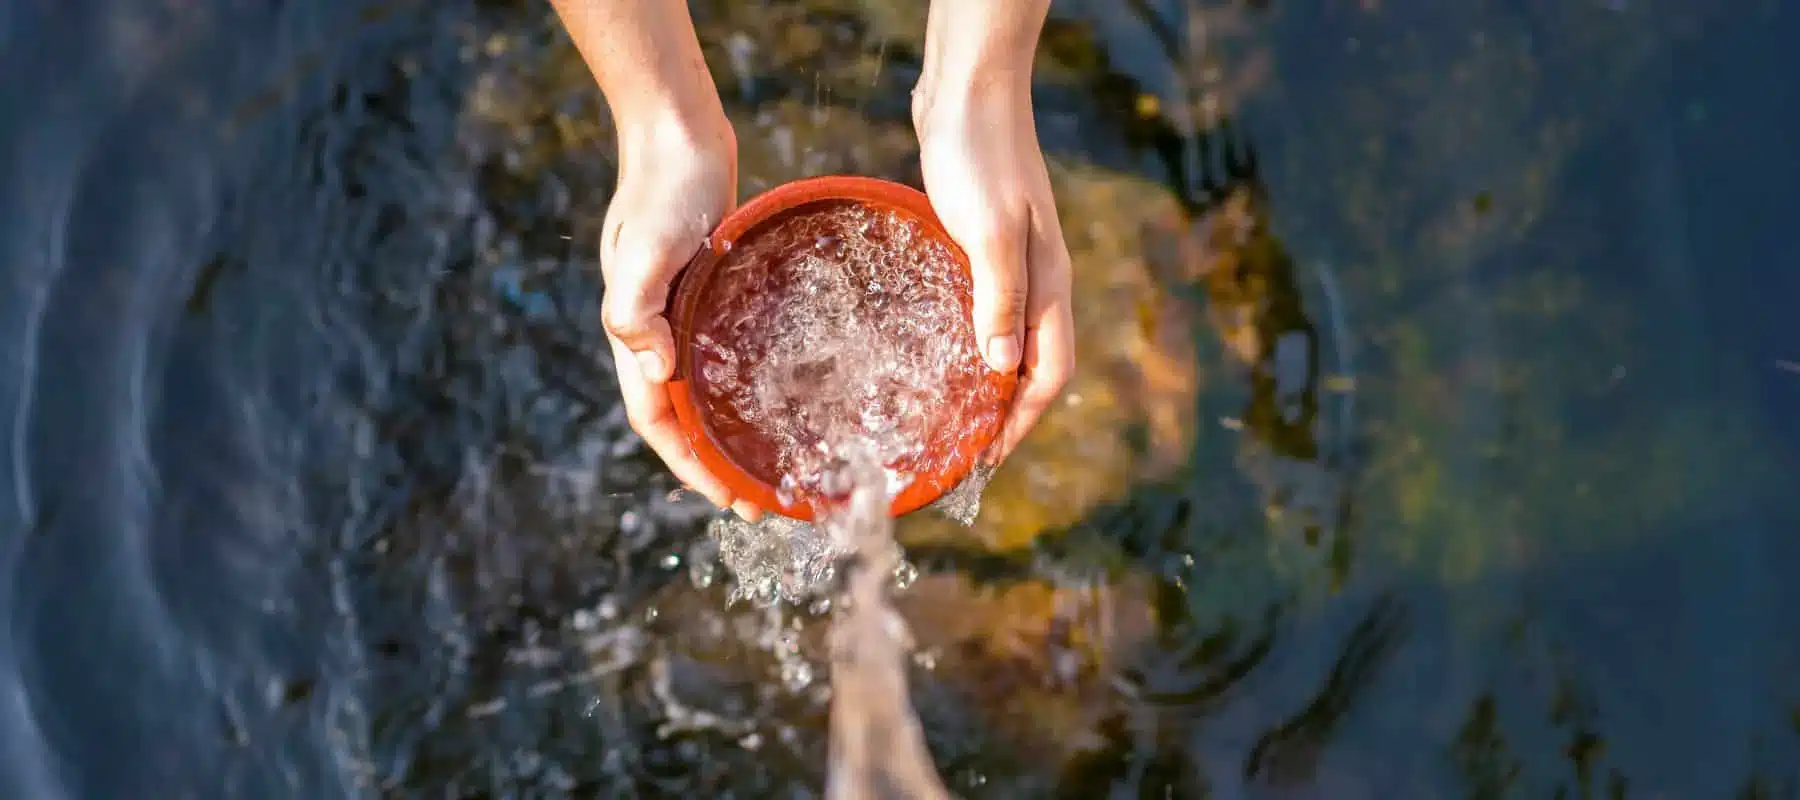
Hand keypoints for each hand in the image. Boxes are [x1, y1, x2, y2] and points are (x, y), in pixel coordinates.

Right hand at [600, 116, 760, 517]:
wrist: (678, 134)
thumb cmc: (662, 189)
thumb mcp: (646, 248)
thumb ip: (636, 308)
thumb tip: (654, 372)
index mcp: (635, 333)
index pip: (658, 420)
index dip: (690, 465)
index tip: (729, 499)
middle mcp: (656, 332)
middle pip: (682, 417)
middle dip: (716, 464)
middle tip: (763, 501)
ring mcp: (682, 312)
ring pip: (704, 390)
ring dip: (731, 431)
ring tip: (772, 462)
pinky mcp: (708, 292)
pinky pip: (724, 354)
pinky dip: (744, 384)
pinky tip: (780, 393)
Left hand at [914, 80, 1075, 463]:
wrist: (969, 91)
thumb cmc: (980, 156)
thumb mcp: (989, 232)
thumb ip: (998, 299)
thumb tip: (1001, 370)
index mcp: (1048, 284)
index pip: (1050, 374)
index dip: (1022, 422)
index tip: (987, 460)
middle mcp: (1038, 281)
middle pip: (1033, 366)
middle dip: (1007, 414)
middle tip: (964, 451)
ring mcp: (1013, 262)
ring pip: (1008, 340)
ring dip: (987, 381)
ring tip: (950, 416)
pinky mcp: (983, 244)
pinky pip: (984, 310)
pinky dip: (968, 341)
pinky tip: (934, 349)